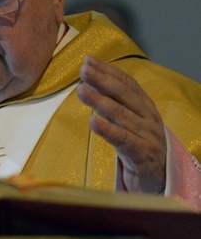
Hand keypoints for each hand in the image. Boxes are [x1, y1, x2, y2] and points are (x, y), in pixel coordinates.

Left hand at [76, 55, 165, 193]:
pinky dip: (107, 129)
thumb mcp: (128, 121)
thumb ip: (113, 103)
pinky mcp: (142, 154)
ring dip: (99, 101)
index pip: (127, 83)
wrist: (158, 178)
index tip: (88, 60)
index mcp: (145, 106)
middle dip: (102, 80)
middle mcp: (148, 117)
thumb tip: (88, 83)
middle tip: (83, 70)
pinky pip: (122, 140)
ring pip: (121, 115)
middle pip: (124, 95)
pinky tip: (92, 121)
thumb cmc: (138, 145)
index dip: (107, 70)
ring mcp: (147, 135)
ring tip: (81, 90)